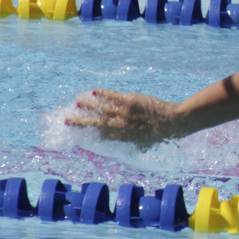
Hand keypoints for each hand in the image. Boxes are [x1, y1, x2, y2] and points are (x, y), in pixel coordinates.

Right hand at [66, 89, 181, 148]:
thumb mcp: (141, 146)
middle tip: (66, 119)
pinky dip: (103, 93)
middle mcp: (121, 126)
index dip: (86, 134)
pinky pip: (114, 96)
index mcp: (122, 138)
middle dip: (80, 121)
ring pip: (102, 107)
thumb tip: (115, 145)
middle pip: (96, 123)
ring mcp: (126, 112)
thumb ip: (127, 145)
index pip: (99, 135)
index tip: (74, 133)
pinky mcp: (131, 100)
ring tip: (76, 102)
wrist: (173, 122)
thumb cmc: (159, 136)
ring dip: (88, 105)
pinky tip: (93, 91)